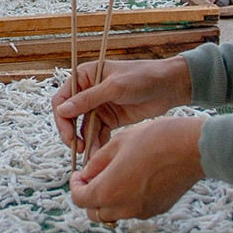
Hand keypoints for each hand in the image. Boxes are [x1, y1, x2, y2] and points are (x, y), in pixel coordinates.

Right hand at [53, 56, 192, 150]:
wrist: (170, 86)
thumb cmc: (143, 77)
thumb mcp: (115, 87)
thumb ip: (88, 99)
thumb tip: (62, 110)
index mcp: (84, 76)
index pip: (62, 98)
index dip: (62, 118)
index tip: (68, 135)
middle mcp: (88, 91)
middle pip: (70, 116)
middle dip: (72, 133)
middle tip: (78, 149)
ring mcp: (99, 106)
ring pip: (83, 128)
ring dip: (86, 141)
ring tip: (92, 155)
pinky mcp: (110, 119)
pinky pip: (98, 133)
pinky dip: (97, 143)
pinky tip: (99, 153)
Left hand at [70, 117, 205, 221]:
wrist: (193, 148)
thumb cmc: (155, 140)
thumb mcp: (118, 143)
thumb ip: (98, 162)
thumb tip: (88, 173)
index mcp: (108, 190)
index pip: (79, 199)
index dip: (75, 185)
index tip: (80, 174)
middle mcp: (123, 207)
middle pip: (95, 213)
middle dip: (90, 197)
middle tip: (94, 178)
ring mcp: (142, 211)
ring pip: (114, 214)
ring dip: (108, 201)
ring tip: (116, 177)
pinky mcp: (157, 209)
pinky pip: (134, 210)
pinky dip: (127, 201)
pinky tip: (135, 180)